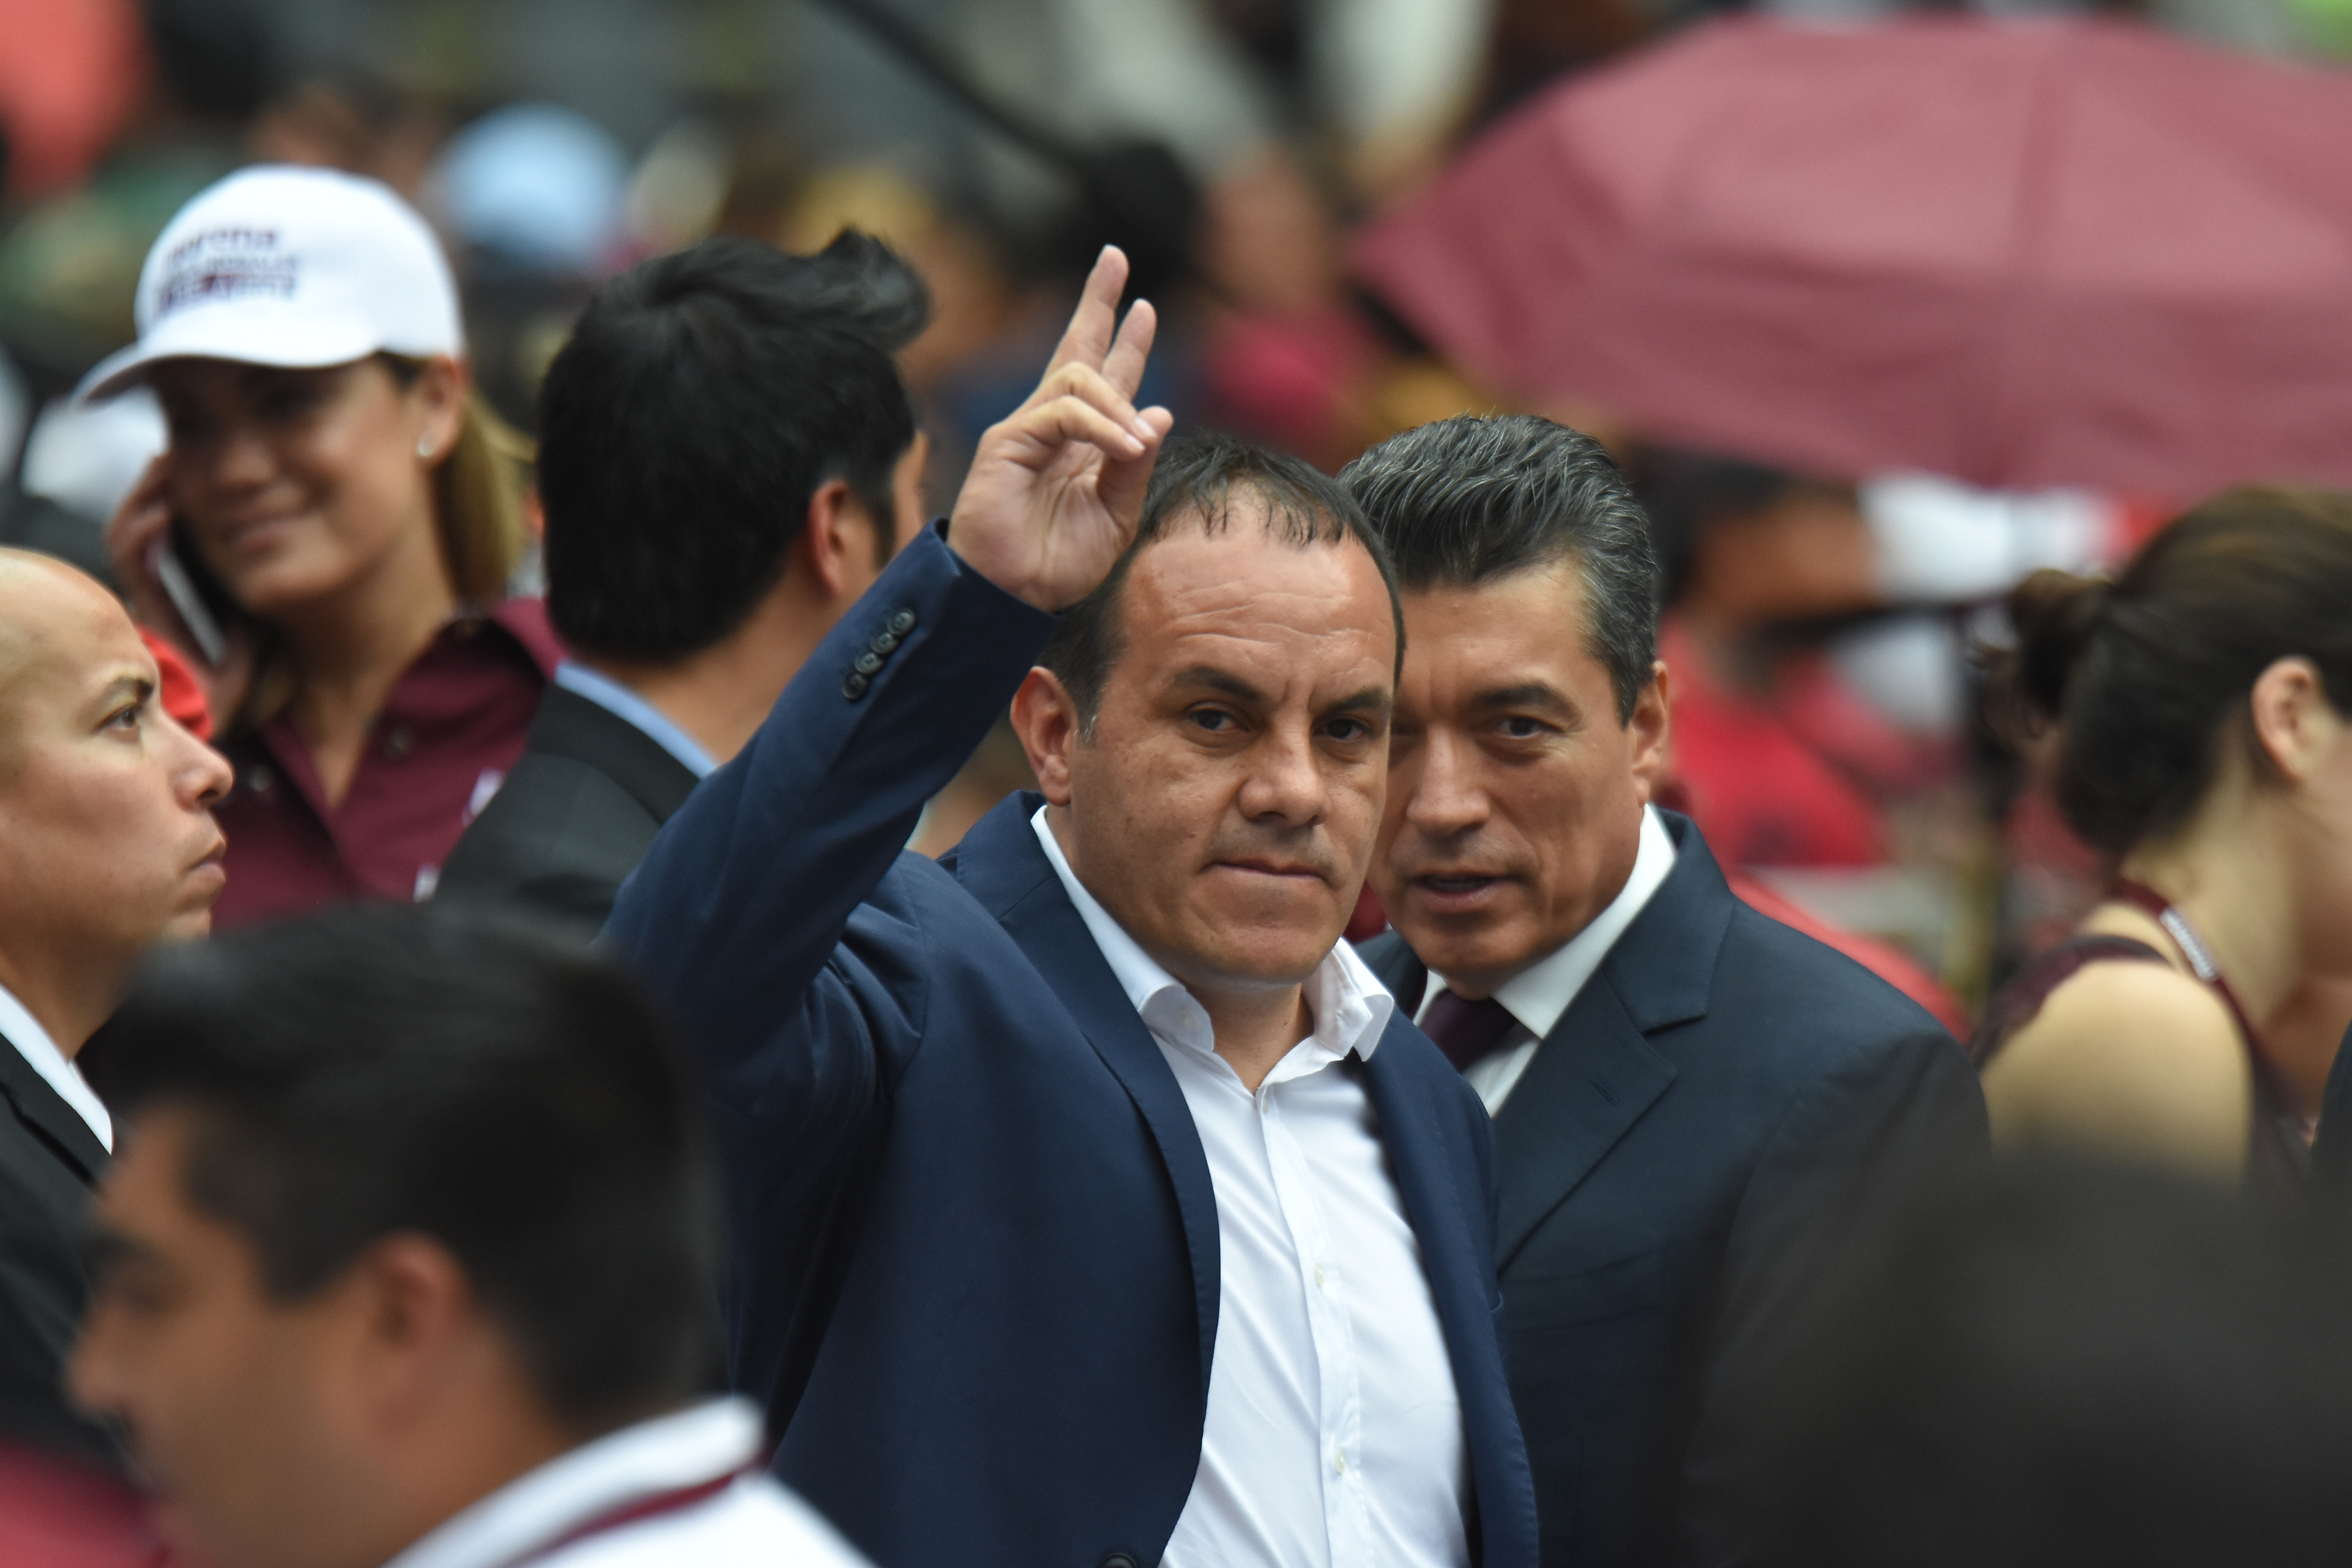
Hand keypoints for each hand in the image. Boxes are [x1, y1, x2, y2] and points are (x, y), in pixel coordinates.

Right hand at [104, 456, 256, 719]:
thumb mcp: (253, 634)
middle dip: (149, 489)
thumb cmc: (235, 688)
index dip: (165, 499)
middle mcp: (152, 595)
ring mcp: (143, 603)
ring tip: (163, 471)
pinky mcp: (143, 614)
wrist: (218, 723)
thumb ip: (252, 606)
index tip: (183, 467)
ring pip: (127, 538)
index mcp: (175, 593)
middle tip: (169, 457)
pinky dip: (144, 535)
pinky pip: (133, 566)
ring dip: (143, 500)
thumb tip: (266, 572)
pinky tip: (163, 513)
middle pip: (136, 527)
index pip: (160, 536)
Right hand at [948, 246, 1173, 610]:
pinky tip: (1125, 447)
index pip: (1105, 378)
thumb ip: (1135, 464)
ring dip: (1119, 403)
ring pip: (1077, 378)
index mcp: (1083, 443)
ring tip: (1136, 444)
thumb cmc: (1059, 563)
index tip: (1143, 305)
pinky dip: (1101, 426)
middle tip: (1115, 257)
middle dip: (1097, 302)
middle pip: (1076, 349)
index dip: (1124, 340)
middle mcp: (1054, 427)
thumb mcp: (1117, 515)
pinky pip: (1064, 413)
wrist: (1013, 596)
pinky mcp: (1008, 441)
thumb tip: (1159, 409)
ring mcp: (1028, 430)